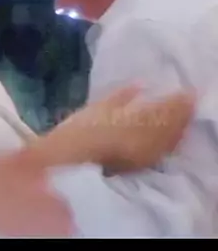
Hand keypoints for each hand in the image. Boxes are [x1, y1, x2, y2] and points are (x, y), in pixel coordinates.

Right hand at [57, 86, 195, 171]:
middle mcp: (140, 140)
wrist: (64, 162)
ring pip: (167, 140)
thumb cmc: (76, 132)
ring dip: (177, 126)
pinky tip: (169, 134)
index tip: (183, 91)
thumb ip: (122, 96)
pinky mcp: (137, 166)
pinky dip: (168, 141)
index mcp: (129, 122)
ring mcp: (140, 155)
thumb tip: (141, 84)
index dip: (175, 101)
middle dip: (179, 112)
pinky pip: (160, 151)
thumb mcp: (97, 107)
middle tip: (186, 100)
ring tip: (181, 115)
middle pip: (168, 125)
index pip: (161, 110)